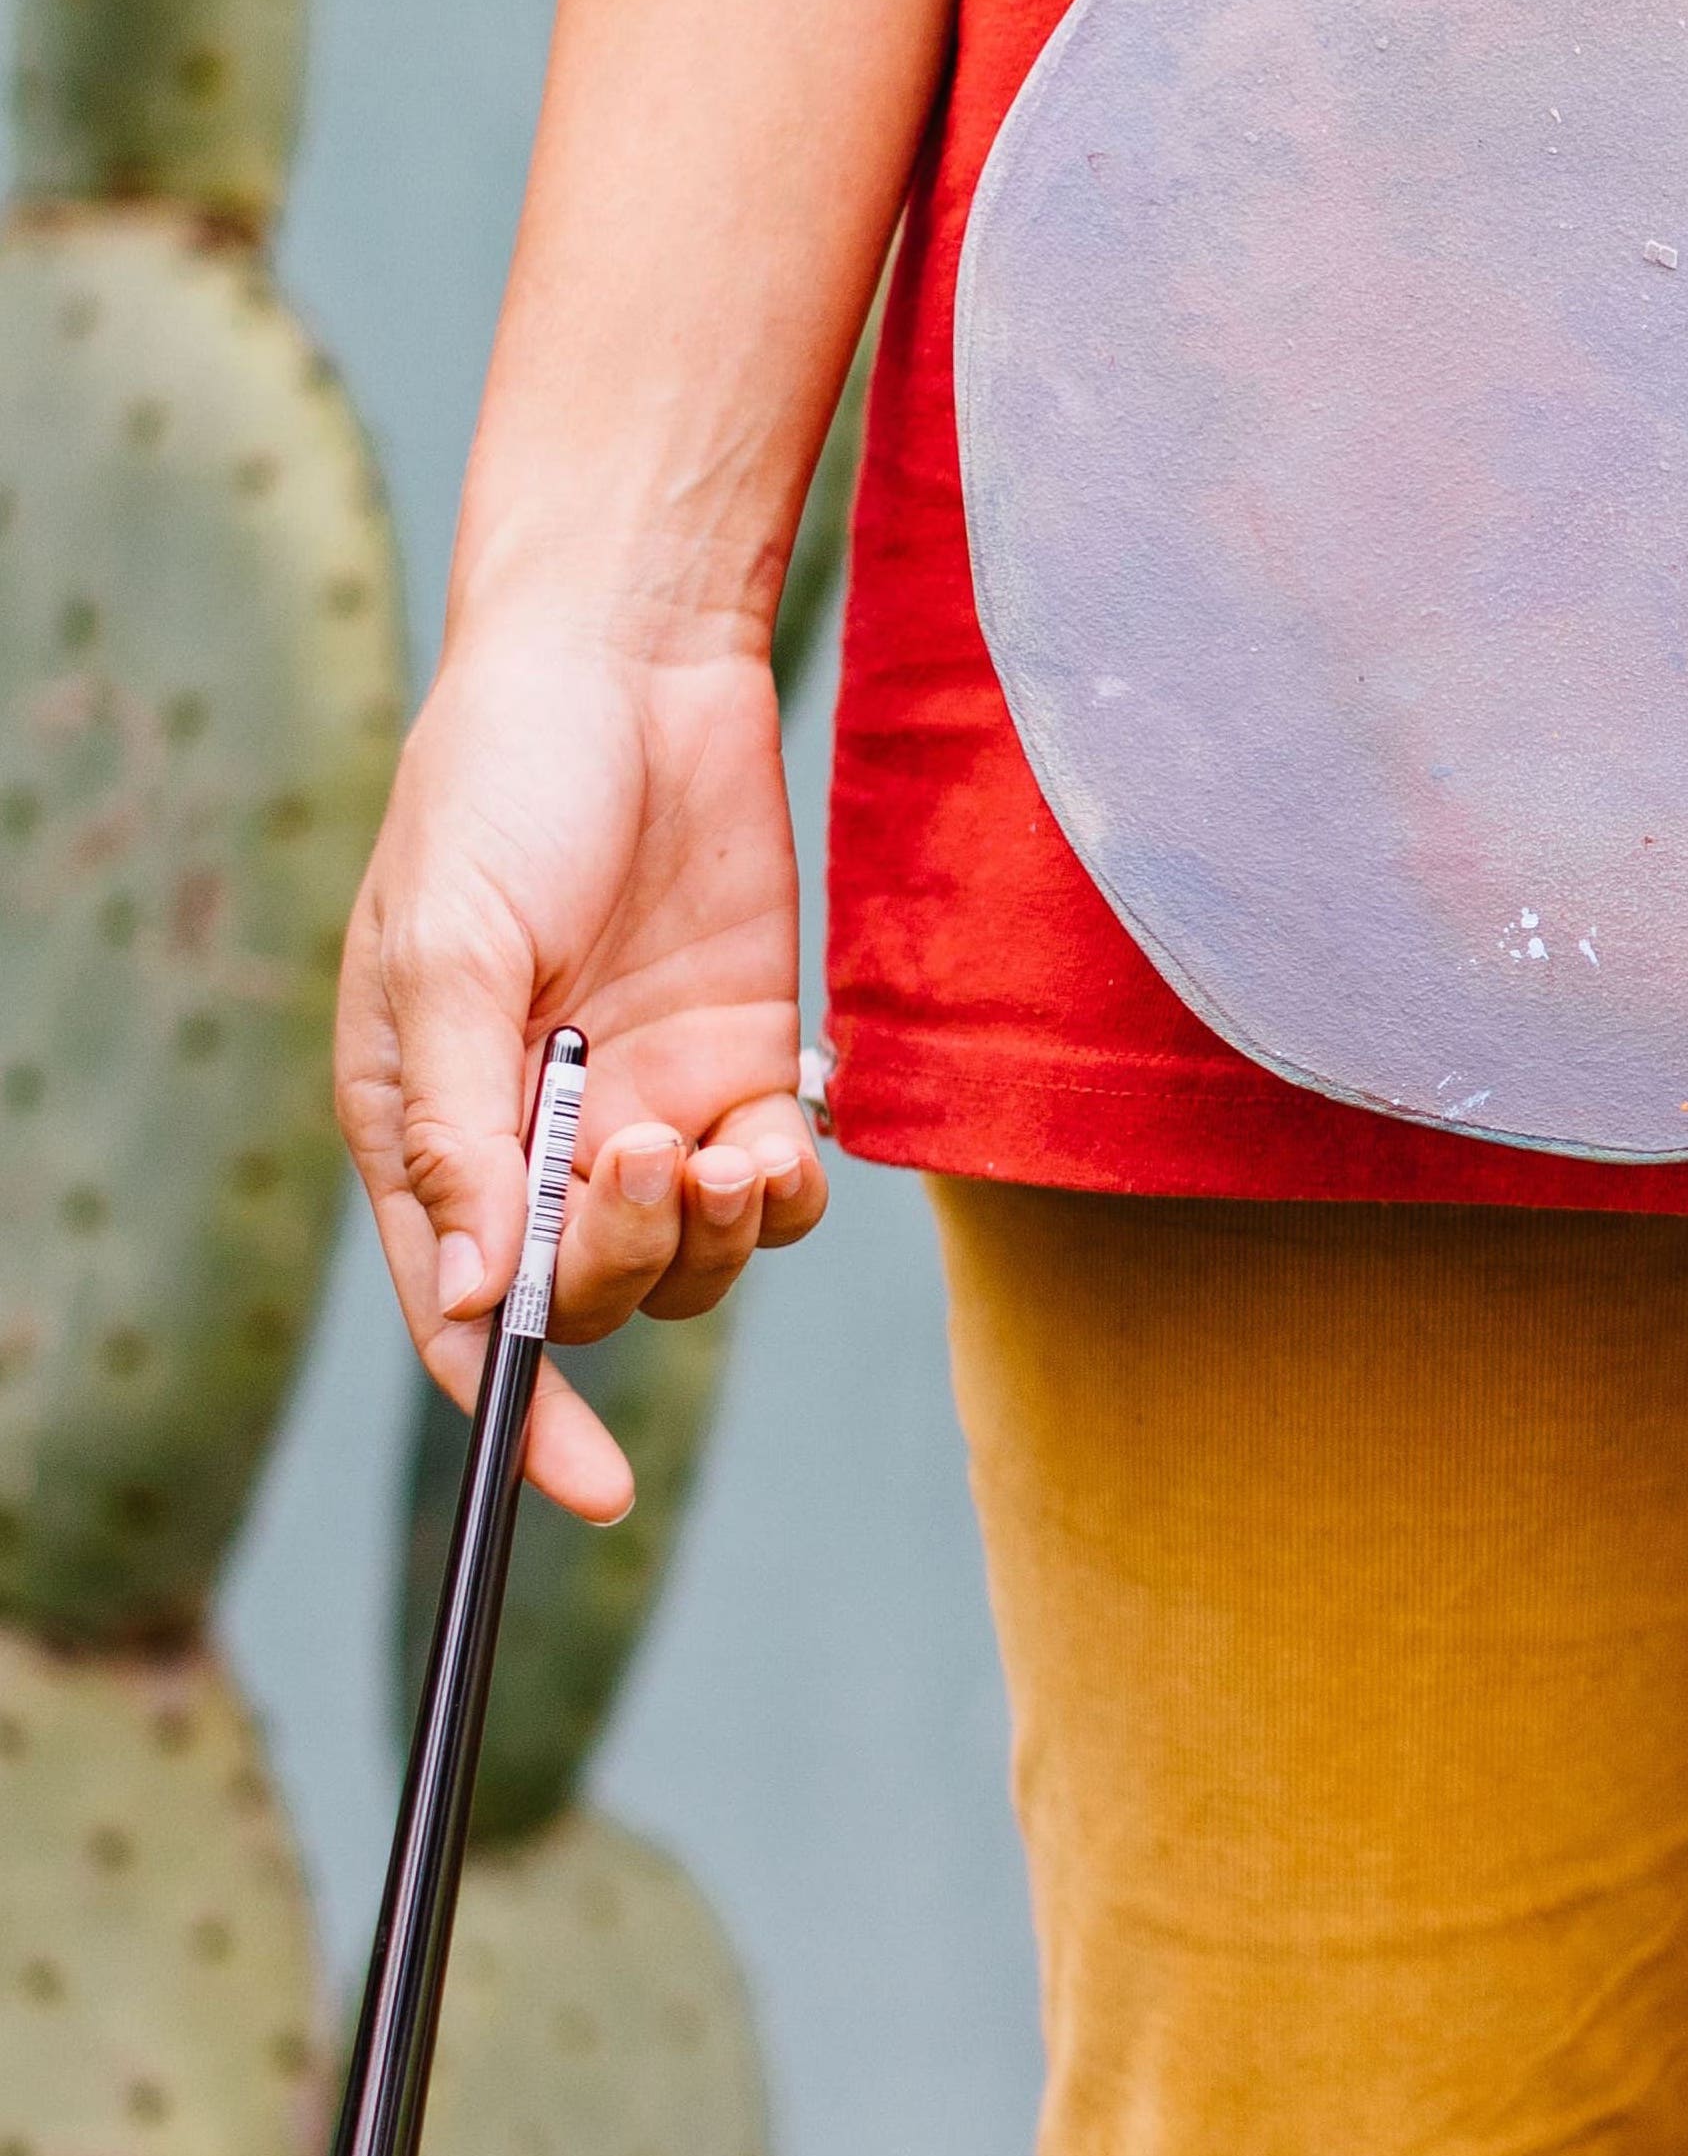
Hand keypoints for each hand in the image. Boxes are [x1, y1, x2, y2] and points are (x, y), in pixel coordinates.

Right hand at [333, 611, 828, 1517]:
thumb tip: (486, 1298)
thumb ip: (461, 1128)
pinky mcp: (749, 1060)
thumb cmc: (502, 789)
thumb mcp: (448, 951)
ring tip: (723, 1142)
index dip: (521, 1417)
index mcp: (429, 1127)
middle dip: (626, 1260)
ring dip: (715, 1235)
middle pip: (594, 1294)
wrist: (630, 666)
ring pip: (701, 1261)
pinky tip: (783, 1130)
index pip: (471, 1317)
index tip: (585, 1489)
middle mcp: (539, 1139)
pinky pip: (779, 1187)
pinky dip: (790, 1188)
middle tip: (650, 1150)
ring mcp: (648, 1103)